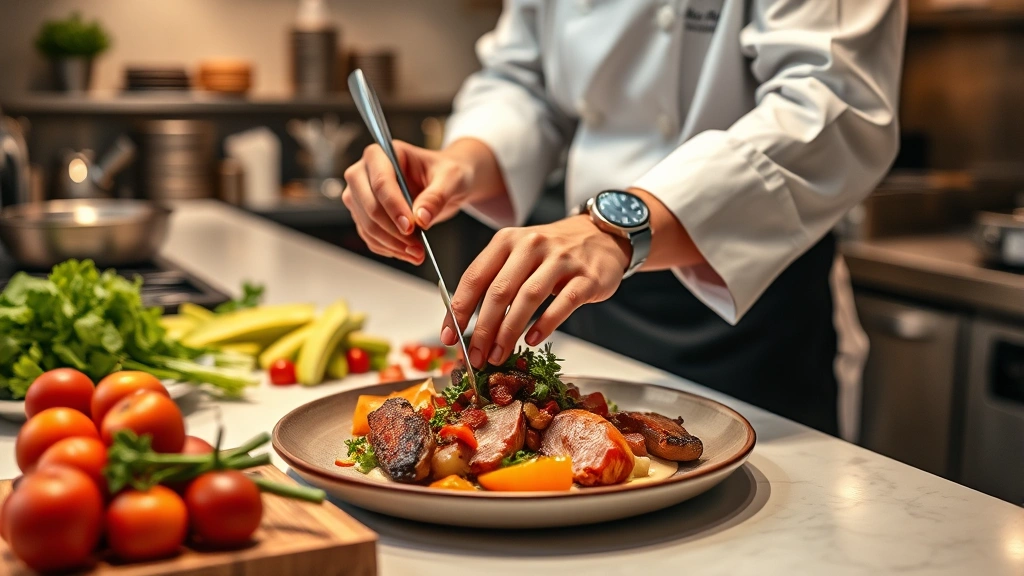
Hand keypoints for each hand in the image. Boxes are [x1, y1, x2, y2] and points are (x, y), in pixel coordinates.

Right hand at [342, 139, 503, 264]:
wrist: (446, 183)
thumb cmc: (447, 172)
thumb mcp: (451, 179)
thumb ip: (436, 196)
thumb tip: (421, 218)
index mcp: (382, 153)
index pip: (380, 182)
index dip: (394, 207)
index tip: (411, 227)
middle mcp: (364, 172)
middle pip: (368, 205)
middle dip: (392, 230)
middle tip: (417, 246)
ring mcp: (360, 195)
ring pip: (367, 224)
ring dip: (391, 244)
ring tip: (417, 253)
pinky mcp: (364, 215)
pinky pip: (369, 237)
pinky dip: (388, 248)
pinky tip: (408, 252)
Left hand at [441, 215, 630, 368]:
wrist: (601, 235)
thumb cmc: (552, 252)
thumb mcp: (518, 255)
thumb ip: (494, 281)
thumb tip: (465, 323)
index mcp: (507, 241)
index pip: (474, 277)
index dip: (458, 310)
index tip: (448, 336)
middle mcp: (531, 245)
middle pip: (499, 291)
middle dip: (483, 329)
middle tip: (475, 356)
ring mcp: (561, 260)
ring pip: (528, 298)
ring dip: (509, 331)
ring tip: (499, 355)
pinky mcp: (587, 276)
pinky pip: (563, 303)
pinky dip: (545, 325)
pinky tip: (532, 340)